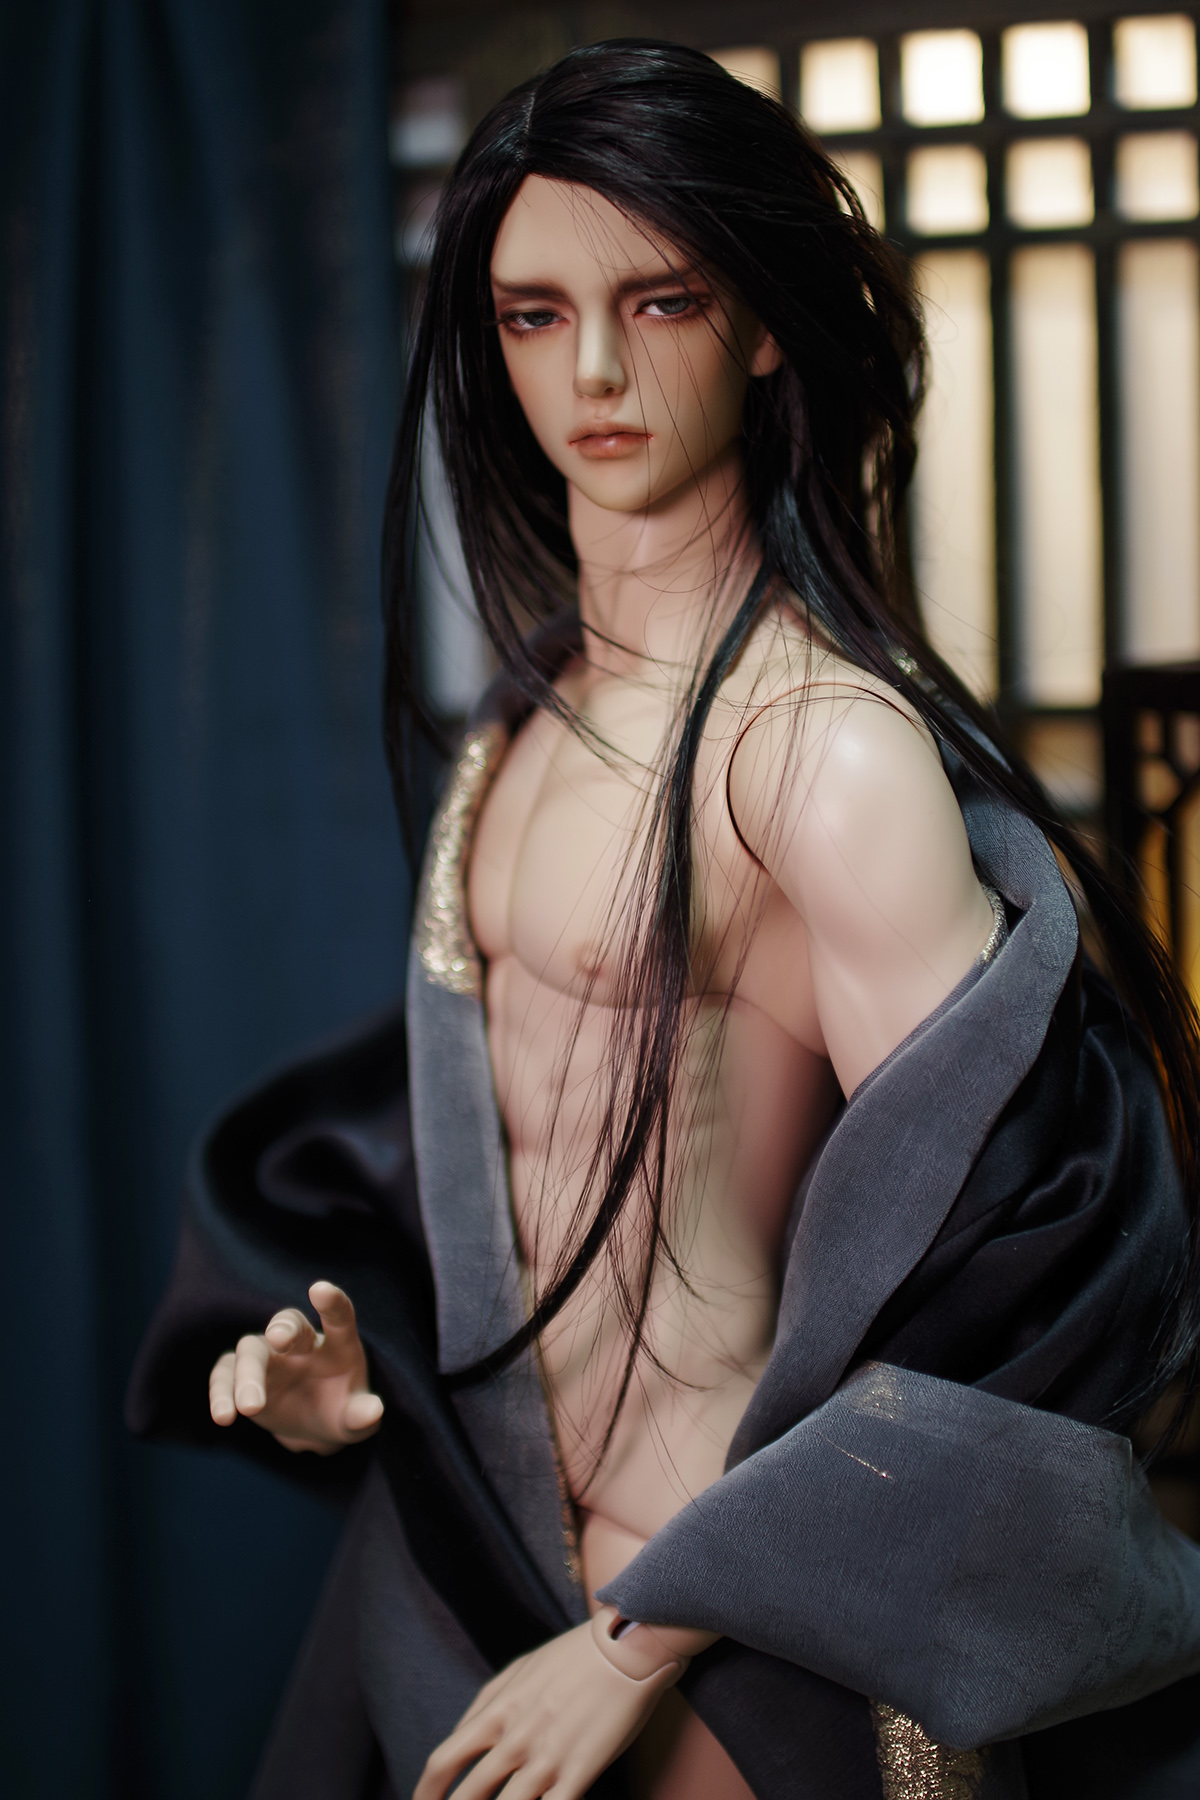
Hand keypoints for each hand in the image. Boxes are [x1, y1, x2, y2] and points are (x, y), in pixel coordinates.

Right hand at [208, 1280, 383, 1453]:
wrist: (311, 1425)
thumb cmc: (339, 1411)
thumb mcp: (356, 1418)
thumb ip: (362, 1414)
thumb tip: (373, 1412)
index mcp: (338, 1344)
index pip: (339, 1316)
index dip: (332, 1302)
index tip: (321, 1290)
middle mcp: (302, 1342)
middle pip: (290, 1323)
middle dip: (283, 1328)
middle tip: (278, 1339)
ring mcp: (270, 1356)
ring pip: (252, 1348)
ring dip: (247, 1375)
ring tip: (250, 1408)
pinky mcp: (242, 1374)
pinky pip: (226, 1373)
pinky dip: (221, 1392)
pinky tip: (223, 1417)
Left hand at [414, 1615, 684, 1799]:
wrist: (626, 1646)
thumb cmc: (574, 1656)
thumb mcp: (519, 1669)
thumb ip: (486, 1703)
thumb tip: (460, 1735)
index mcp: (497, 1713)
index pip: (444, 1761)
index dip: (426, 1791)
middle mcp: (515, 1740)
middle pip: (467, 1797)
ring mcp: (547, 1760)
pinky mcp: (579, 1773)